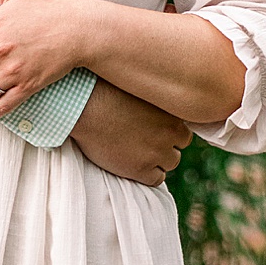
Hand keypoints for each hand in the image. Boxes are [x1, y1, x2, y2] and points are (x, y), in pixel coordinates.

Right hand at [70, 78, 193, 187]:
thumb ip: (153, 94)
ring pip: (170, 162)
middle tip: (144, 138)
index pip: (183, 127)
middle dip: (165, 144)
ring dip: (158, 159)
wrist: (82, 106)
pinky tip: (133, 163)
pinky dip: (148, 174)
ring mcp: (156, 152)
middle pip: (178, 146)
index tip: (153, 126)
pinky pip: (156, 179)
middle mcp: (169, 132)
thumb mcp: (136, 85)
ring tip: (136, 150)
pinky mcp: (141, 169)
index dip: (168, 129)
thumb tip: (159, 92)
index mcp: (170, 111)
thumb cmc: (103, 88)